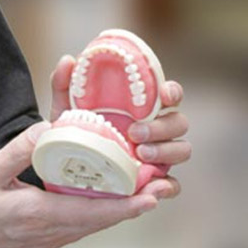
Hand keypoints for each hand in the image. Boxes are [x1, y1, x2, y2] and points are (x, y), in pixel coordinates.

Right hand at [0, 122, 165, 247]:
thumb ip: (18, 149)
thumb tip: (48, 127)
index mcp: (38, 214)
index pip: (92, 213)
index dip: (125, 206)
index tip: (152, 196)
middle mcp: (52, 231)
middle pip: (103, 219)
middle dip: (135, 204)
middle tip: (163, 185)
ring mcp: (52, 237)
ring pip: (97, 222)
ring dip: (123, 208)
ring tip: (150, 189)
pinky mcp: (49, 236)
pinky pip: (85, 223)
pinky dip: (104, 210)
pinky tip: (115, 196)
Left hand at [47, 55, 193, 184]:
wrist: (65, 168)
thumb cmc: (76, 131)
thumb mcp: (66, 109)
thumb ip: (65, 84)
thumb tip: (68, 61)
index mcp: (142, 107)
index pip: (169, 94)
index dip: (172, 92)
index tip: (163, 95)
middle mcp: (157, 128)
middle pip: (179, 122)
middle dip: (162, 127)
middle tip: (135, 133)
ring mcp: (160, 154)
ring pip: (182, 149)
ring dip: (166, 151)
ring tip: (140, 154)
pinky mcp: (156, 179)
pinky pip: (173, 184)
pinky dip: (169, 186)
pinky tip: (155, 187)